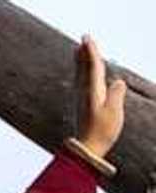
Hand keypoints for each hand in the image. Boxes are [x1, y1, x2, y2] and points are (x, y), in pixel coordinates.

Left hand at [74, 34, 125, 157]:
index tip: (86, 39)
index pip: (93, 67)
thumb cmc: (102, 131)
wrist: (88, 148)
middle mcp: (85, 93)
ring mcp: (82, 99)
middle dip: (84, 54)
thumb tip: (118, 82)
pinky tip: (83, 74)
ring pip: (81, 76)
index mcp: (93, 92)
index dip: (91, 52)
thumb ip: (116, 95)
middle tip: (83, 40)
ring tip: (79, 51)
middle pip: (84, 69)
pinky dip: (82, 74)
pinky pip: (82, 84)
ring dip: (81, 62)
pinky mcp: (83, 106)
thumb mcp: (113, 112)